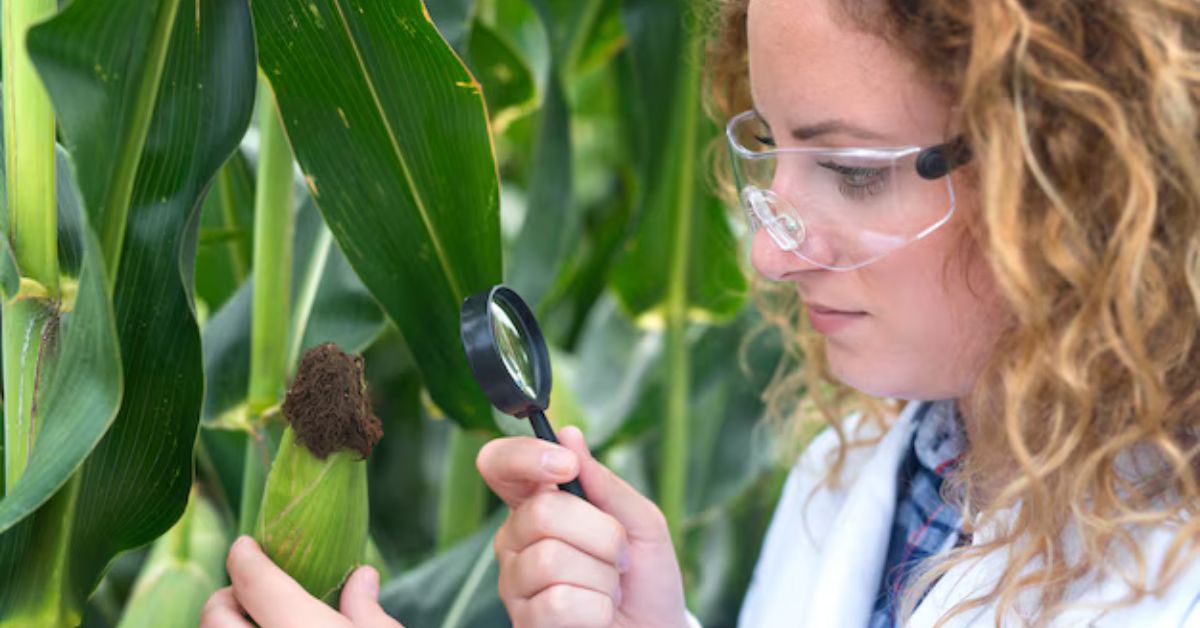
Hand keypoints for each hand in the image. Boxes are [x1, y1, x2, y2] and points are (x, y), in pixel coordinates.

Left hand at [200, 535, 403, 627]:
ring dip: (231, 627)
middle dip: (228, 597)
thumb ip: (366, 609)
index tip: (246, 546)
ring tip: (261, 623)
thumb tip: (362, 579)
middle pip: (214, 614)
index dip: (244, 556)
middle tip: (254, 595)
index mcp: (299, 626)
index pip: (252, 580)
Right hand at [477, 425, 687, 627]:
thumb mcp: (642, 522)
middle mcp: (516, 539)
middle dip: (601, 533)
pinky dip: (598, 608)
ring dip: (602, 576)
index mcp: (538, 504)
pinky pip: (559, 602)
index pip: (501, 465)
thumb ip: (605, 483)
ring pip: (551, 558)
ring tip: (609, 590)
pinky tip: (599, 614)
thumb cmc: (645, 578)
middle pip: (542, 511)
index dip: (524, 456)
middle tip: (619, 556)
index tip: (566, 466)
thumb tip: (569, 435)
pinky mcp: (525, 621)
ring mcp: (515, 583)